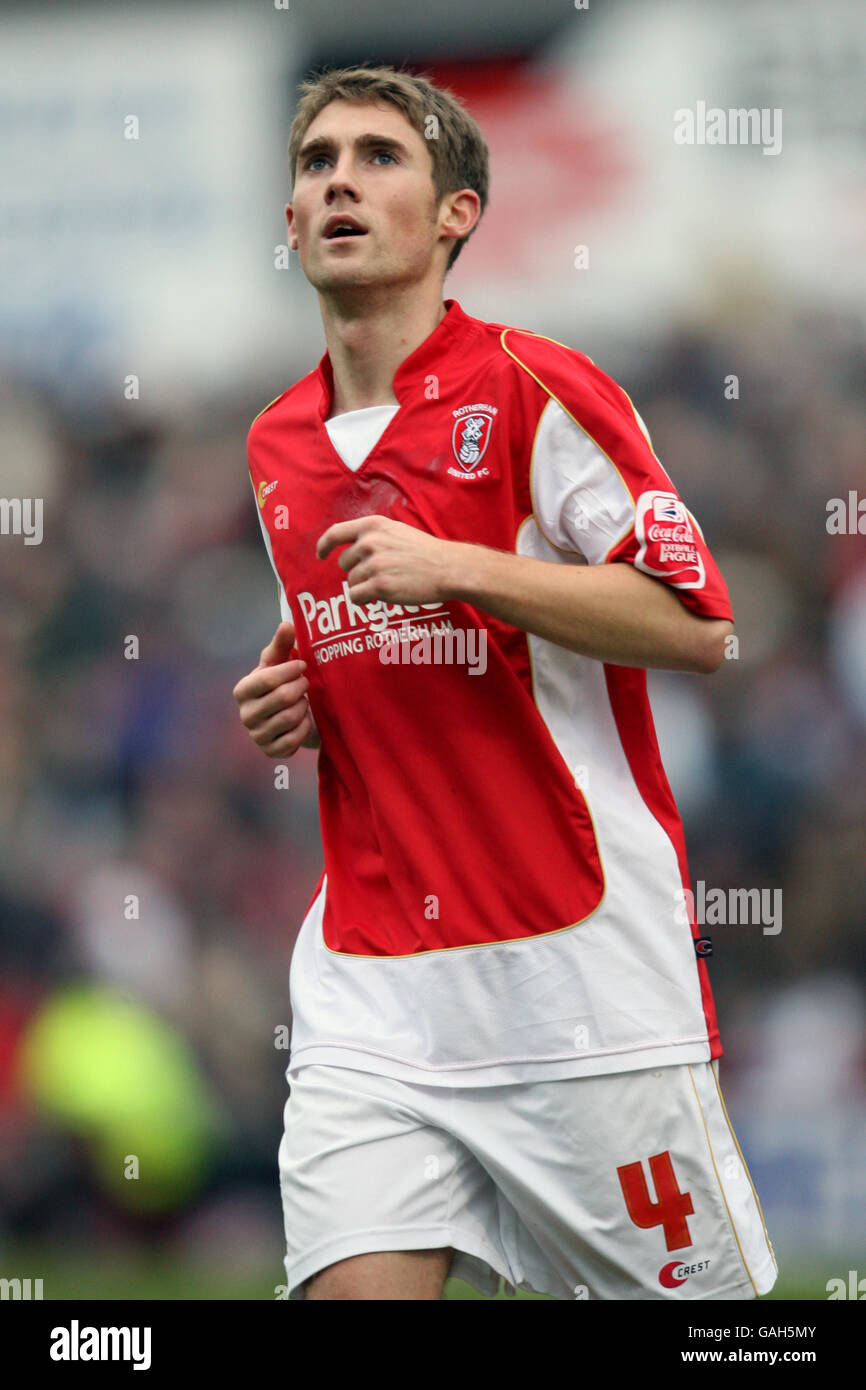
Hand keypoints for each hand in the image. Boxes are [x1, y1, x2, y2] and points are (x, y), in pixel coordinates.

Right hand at [232, 619, 318, 755]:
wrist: (289, 716)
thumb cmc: (282, 683)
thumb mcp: (280, 663)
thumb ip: (281, 644)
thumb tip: (287, 624)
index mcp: (242, 691)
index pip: (266, 679)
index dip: (289, 670)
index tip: (303, 665)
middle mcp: (245, 715)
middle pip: (282, 698)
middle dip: (300, 687)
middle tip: (307, 682)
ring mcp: (257, 735)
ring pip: (290, 718)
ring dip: (304, 706)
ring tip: (305, 699)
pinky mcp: (271, 752)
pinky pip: (294, 739)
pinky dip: (305, 727)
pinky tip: (306, 719)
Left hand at [316, 514, 459, 604]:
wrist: (448, 567)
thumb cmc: (425, 552)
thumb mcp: (397, 531)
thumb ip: (373, 535)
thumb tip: (351, 548)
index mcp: (373, 525)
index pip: (335, 533)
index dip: (324, 545)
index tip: (320, 555)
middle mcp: (370, 542)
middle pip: (344, 563)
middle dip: (357, 571)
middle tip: (380, 574)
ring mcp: (374, 564)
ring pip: (351, 582)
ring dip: (364, 587)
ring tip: (388, 583)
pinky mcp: (379, 585)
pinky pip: (355, 597)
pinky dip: (364, 600)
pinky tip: (380, 596)